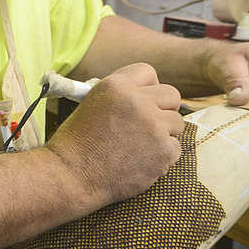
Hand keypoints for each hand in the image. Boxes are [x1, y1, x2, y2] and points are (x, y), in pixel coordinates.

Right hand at [49, 63, 184, 204]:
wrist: (72, 175)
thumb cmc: (76, 143)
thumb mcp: (91, 104)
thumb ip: (120, 95)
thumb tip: (144, 95)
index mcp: (116, 86)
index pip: (148, 72)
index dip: (146, 86)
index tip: (143, 99)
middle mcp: (138, 101)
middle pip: (171, 95)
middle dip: (163, 108)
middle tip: (150, 122)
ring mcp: (153, 126)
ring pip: (176, 122)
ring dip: (163, 133)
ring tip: (140, 145)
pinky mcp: (164, 151)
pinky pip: (175, 147)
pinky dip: (162, 155)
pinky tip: (141, 160)